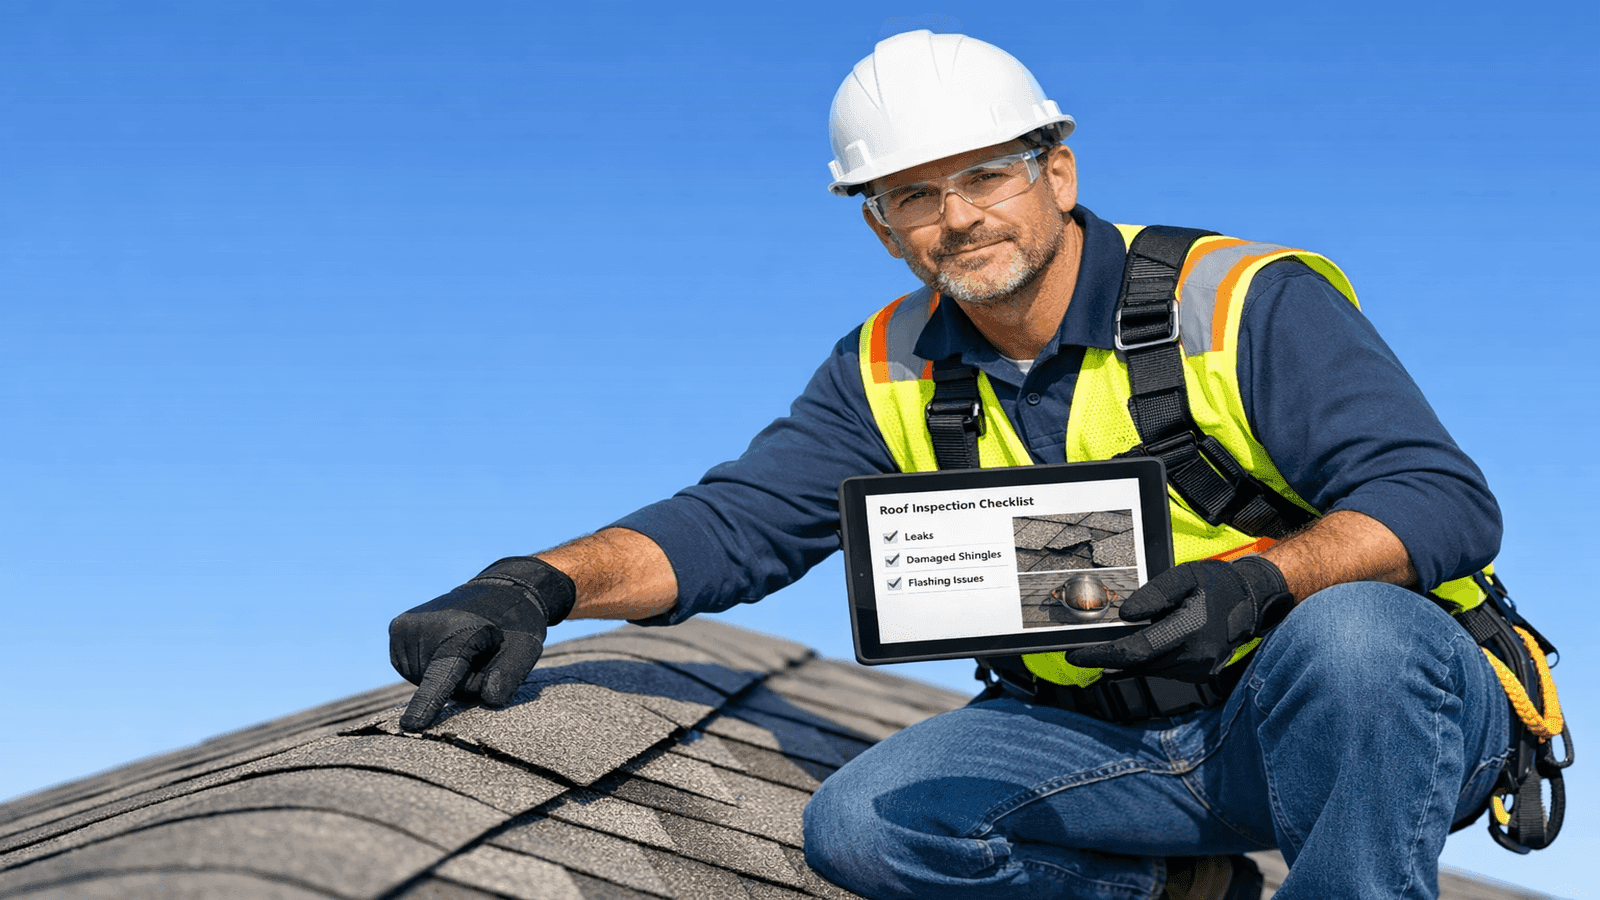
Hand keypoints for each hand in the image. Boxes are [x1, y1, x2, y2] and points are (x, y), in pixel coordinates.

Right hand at [389, 556, 575, 730]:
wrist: (497, 588)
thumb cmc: (514, 624)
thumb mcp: (526, 649)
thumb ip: (511, 675)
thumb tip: (491, 699)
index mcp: (461, 632)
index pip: (443, 674)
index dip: (428, 703)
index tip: (411, 726)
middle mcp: (427, 625)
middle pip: (436, 684)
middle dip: (458, 682)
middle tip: (479, 654)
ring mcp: (406, 625)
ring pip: (420, 678)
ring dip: (442, 674)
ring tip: (462, 646)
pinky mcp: (396, 627)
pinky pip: (410, 668)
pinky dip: (427, 666)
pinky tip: (444, 645)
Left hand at [1066, 556, 1293, 681]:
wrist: (1251, 601)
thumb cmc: (1216, 584)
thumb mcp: (1184, 576)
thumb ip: (1153, 594)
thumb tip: (1125, 615)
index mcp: (1189, 630)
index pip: (1136, 650)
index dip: (1102, 655)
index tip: (1076, 655)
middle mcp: (1195, 657)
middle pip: (1138, 664)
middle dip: (1108, 657)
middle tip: (1082, 651)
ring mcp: (1199, 669)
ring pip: (1149, 669)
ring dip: (1130, 659)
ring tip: (1111, 645)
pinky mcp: (1200, 674)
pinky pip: (1163, 670)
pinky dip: (1148, 661)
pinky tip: (1141, 648)